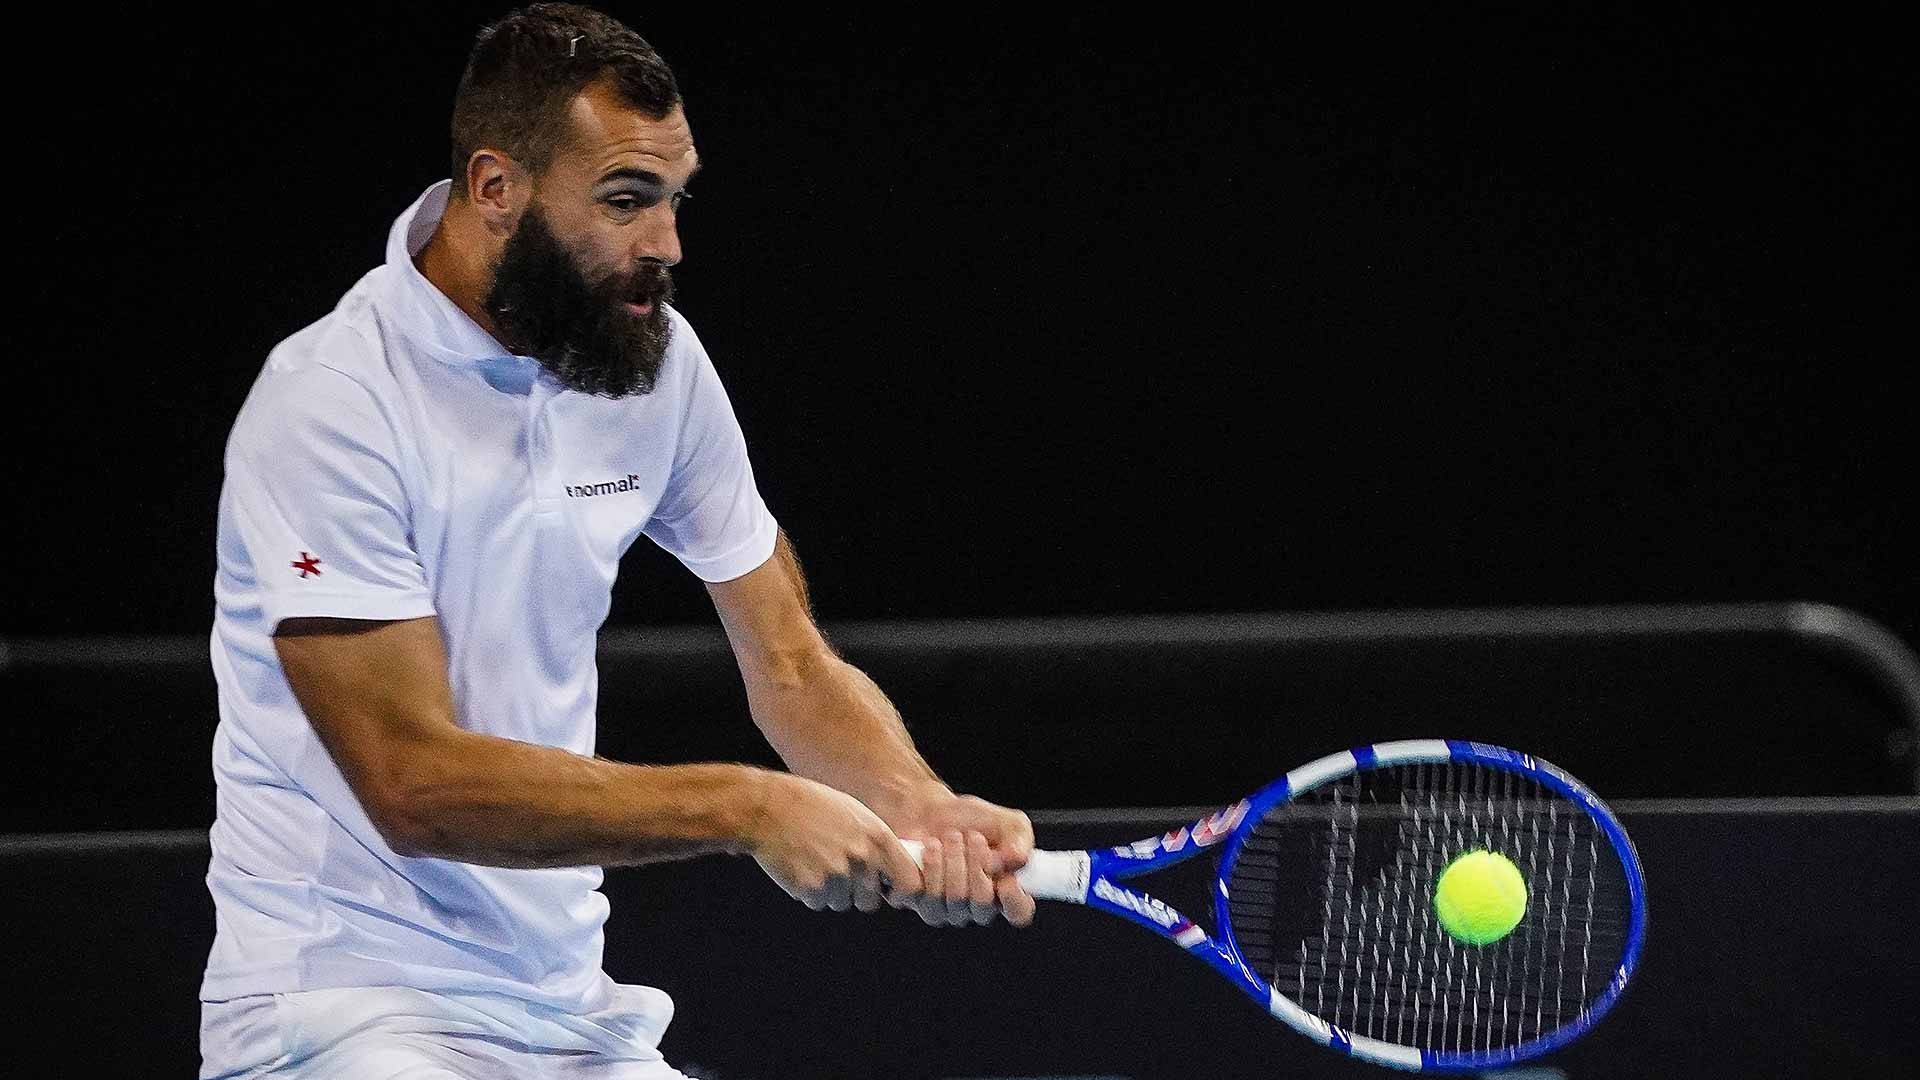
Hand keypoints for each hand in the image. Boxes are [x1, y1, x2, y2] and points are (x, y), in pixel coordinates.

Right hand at [746, 772, 922, 912]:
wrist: (768, 808)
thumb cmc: (811, 806)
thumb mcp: (854, 813)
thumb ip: (875, 842)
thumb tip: (890, 869)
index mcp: (877, 837)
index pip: (909, 882)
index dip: (901, 892)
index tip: (891, 893)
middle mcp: (861, 858)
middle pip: (870, 900)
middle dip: (857, 893)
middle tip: (838, 874)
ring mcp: (837, 875)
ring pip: (842, 902)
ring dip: (831, 892)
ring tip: (814, 863)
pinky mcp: (812, 888)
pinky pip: (818, 903)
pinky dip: (810, 892)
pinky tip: (801, 867)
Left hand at [882, 786, 1036, 927]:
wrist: (927, 810)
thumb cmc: (968, 820)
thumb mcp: (1004, 820)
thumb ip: (1019, 837)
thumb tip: (1017, 859)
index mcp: (1003, 891)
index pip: (1018, 912)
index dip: (1014, 901)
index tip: (1007, 880)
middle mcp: (974, 907)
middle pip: (981, 904)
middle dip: (977, 864)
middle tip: (972, 836)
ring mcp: (943, 909)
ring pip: (951, 900)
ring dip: (952, 860)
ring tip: (950, 837)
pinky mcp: (913, 900)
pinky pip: (919, 892)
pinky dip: (928, 862)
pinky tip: (929, 845)